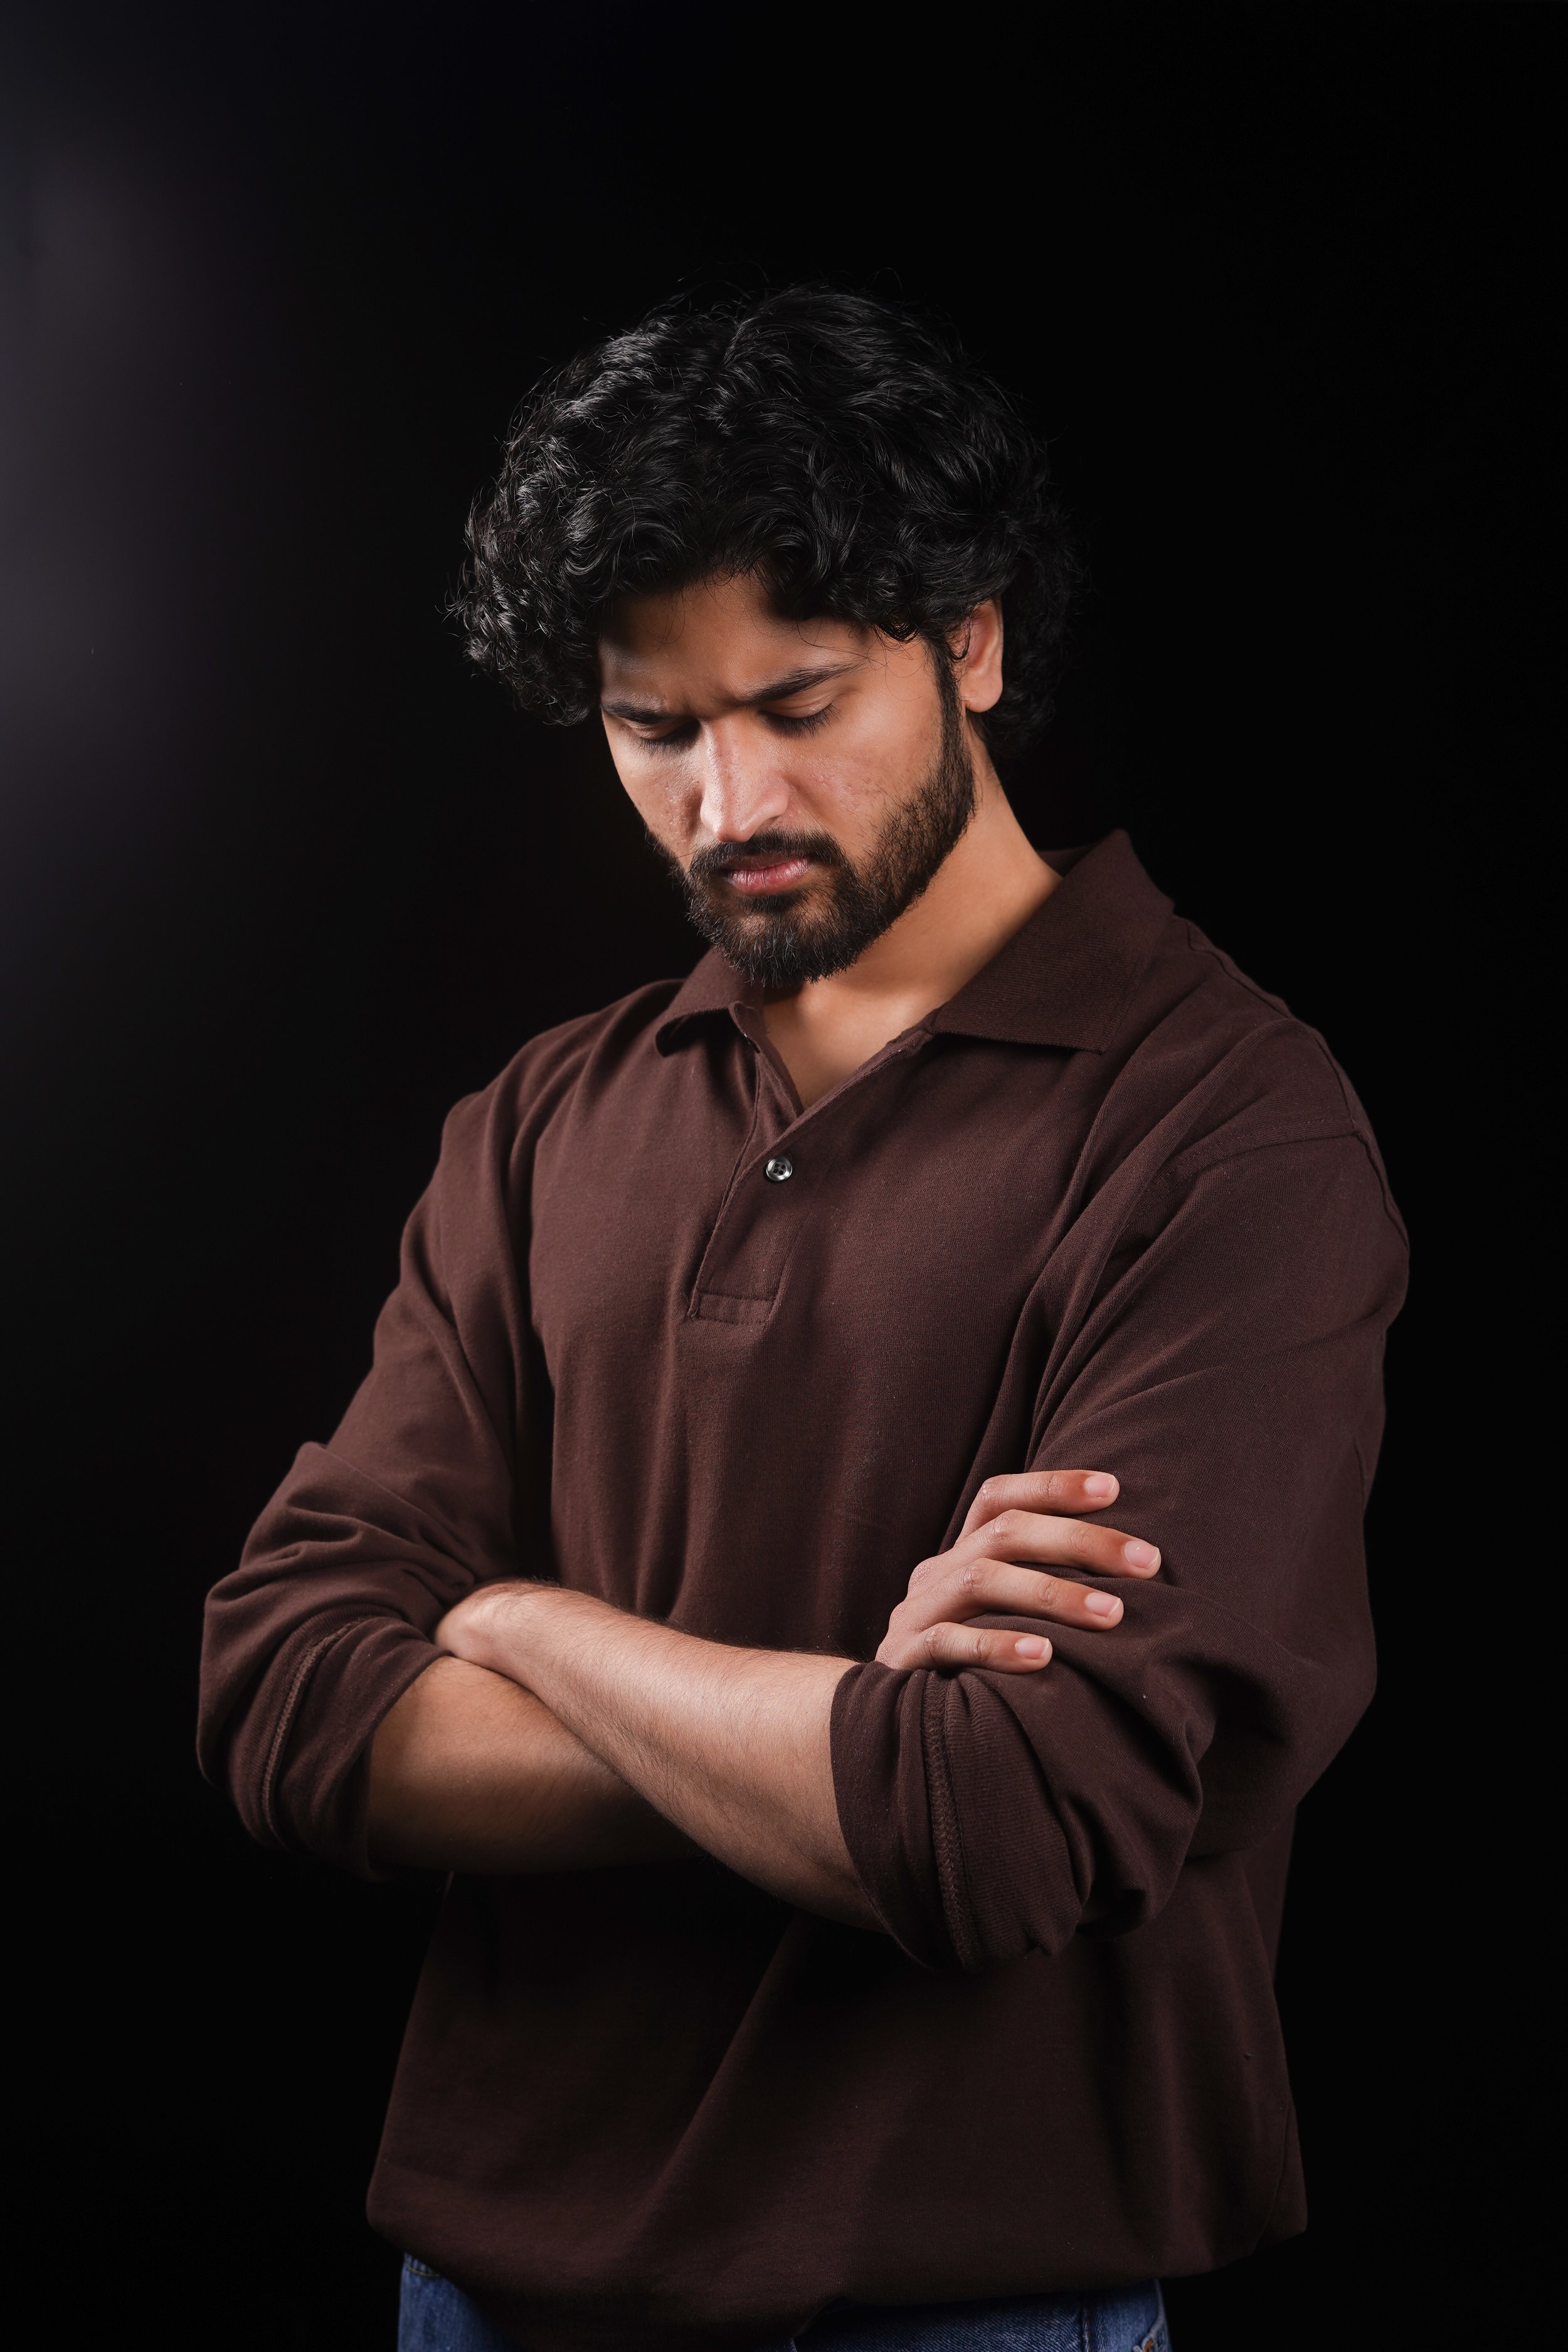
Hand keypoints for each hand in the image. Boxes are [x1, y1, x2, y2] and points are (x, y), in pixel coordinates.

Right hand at [875, 1469, 1159, 1674]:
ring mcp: (916, 1613)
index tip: (1114, 1487)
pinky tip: (1044, 1657)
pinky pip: (949, 1643)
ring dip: (1053, 1593)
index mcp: (959, 1554)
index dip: (1053, 1486)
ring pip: (982, 1581)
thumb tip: (1136, 1573)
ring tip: (1113, 1615)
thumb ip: (1042, 1589)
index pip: (998, 1498)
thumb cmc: (972, 1668)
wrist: (884, 1723)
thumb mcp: (999, 1618)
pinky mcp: (903, 1660)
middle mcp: (936, 1573)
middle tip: (1147, 1560)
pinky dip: (997, 1646)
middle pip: (1005, 1533)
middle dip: (1081, 1540)